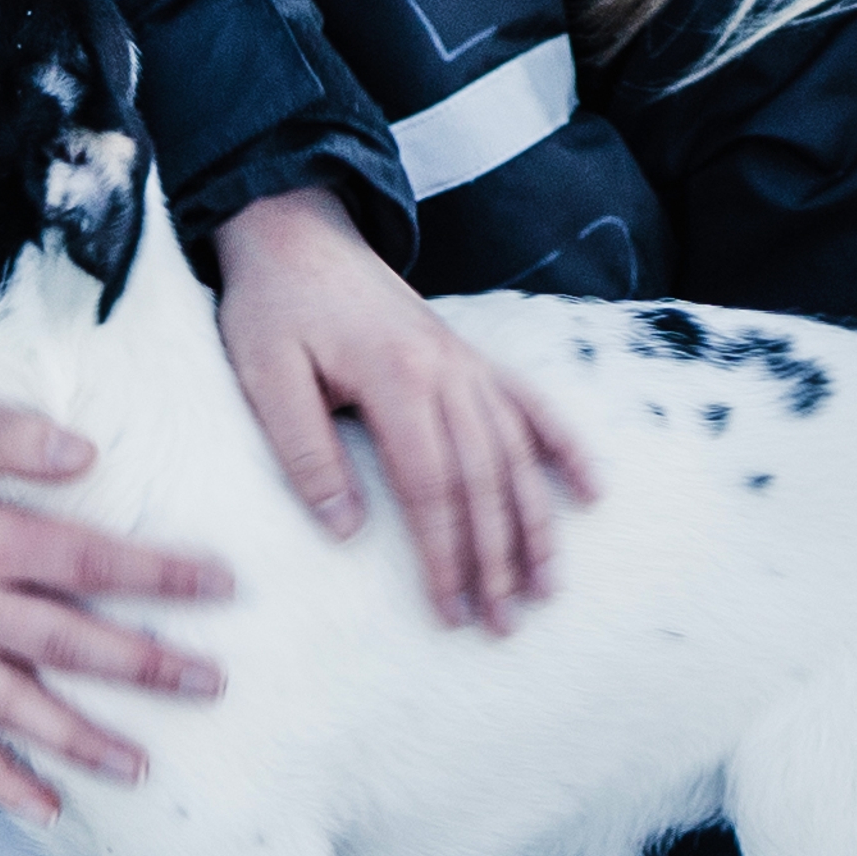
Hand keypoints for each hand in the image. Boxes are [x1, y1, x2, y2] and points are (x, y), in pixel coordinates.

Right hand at [0, 392, 229, 822]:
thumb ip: (4, 433)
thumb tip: (82, 451)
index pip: (86, 561)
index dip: (156, 574)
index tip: (218, 584)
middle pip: (69, 645)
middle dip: (144, 666)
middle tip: (209, 683)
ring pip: (20, 709)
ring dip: (83, 741)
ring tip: (142, 767)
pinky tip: (44, 809)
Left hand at [211, 181, 597, 635]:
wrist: (296, 232)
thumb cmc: (273, 307)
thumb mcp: (265, 374)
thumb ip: (305, 450)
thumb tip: (346, 530)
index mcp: (396, 378)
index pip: (432, 486)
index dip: (446, 554)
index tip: (451, 610)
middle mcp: (446, 371)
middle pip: (484, 480)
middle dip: (497, 558)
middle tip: (503, 623)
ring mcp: (466, 362)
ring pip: (517, 452)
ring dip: (535, 522)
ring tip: (546, 586)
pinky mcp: (470, 356)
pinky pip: (532, 403)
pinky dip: (565, 446)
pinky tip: (592, 490)